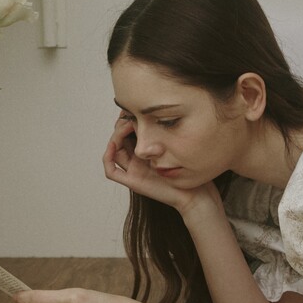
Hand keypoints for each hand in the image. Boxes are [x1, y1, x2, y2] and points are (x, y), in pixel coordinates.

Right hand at [102, 115, 219, 214]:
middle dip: (120, 126)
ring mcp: (134, 171)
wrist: (194, 193)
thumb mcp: (175, 144)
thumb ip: (163, 131)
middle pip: (118, 141)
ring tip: (125, 126)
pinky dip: (108, 158)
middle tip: (128, 116)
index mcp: (146, 152)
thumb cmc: (190, 170)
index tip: (132, 110)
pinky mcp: (133, 182)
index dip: (126, 121)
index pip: (128, 133)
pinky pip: (112, 171)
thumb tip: (154, 111)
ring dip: (115, 137)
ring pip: (114, 152)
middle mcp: (137, 161)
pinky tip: (114, 144)